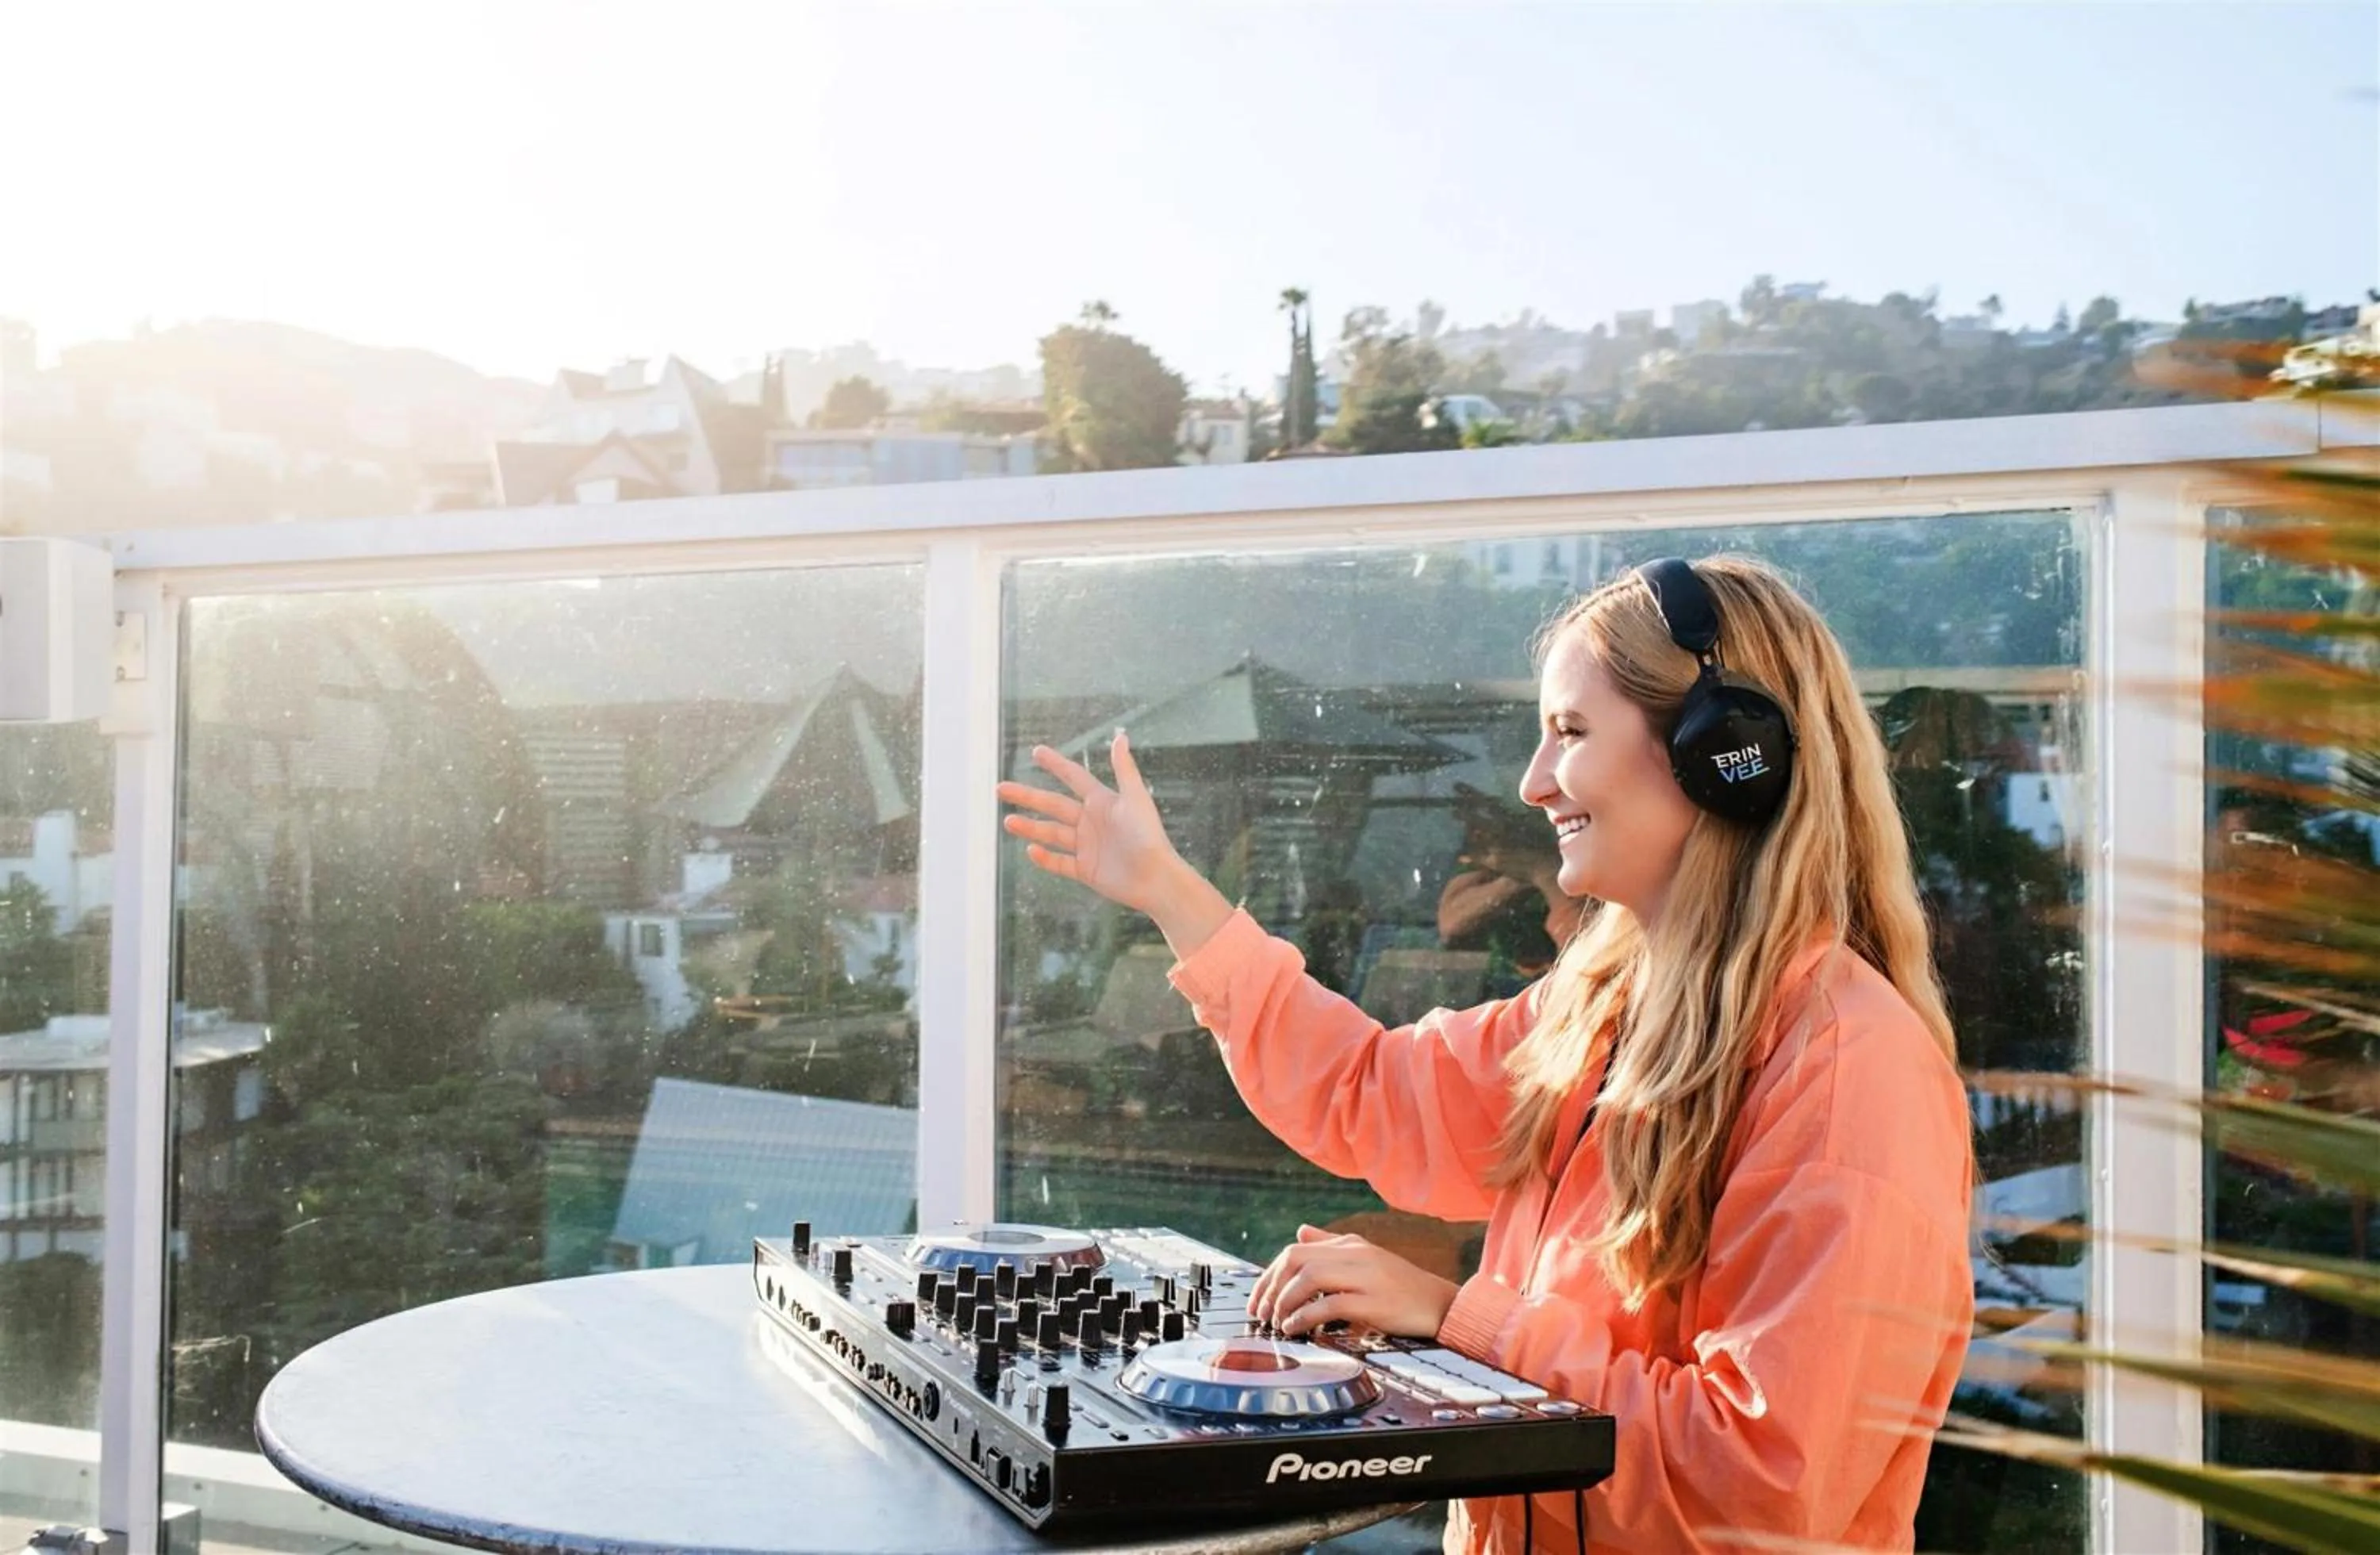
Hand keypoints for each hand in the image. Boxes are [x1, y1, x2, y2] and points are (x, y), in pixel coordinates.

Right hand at [997, 733, 1186, 917]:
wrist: (1156, 878)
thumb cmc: (1148, 835)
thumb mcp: (1135, 798)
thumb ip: (1124, 769)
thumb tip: (1120, 736)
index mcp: (1102, 801)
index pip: (1073, 777)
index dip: (1055, 764)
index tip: (1036, 751)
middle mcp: (1091, 821)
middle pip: (1053, 805)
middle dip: (1027, 796)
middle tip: (1000, 788)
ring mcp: (1087, 846)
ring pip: (1051, 833)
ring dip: (1029, 827)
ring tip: (1008, 821)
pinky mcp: (1086, 870)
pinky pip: (1060, 862)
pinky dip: (1045, 858)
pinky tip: (1030, 850)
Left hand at [1246, 1225, 1458, 1340]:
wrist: (1442, 1305)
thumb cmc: (1402, 1287)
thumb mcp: (1366, 1258)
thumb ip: (1331, 1245)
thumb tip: (1300, 1231)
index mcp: (1351, 1244)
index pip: (1296, 1250)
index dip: (1270, 1274)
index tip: (1258, 1299)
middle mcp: (1356, 1255)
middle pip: (1297, 1260)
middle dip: (1271, 1287)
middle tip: (1261, 1313)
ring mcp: (1365, 1276)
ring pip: (1309, 1278)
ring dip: (1285, 1302)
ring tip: (1276, 1322)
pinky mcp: (1373, 1302)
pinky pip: (1329, 1304)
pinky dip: (1305, 1316)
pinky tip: (1295, 1329)